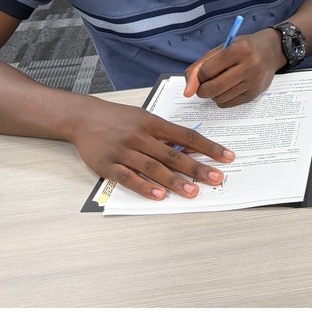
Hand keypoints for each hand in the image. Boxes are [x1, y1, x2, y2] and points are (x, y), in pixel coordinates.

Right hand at [69, 97, 233, 199]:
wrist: (83, 117)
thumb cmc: (120, 119)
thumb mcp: (147, 119)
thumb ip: (168, 134)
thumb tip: (195, 148)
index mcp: (154, 123)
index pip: (187, 136)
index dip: (209, 147)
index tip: (227, 157)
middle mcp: (140, 136)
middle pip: (173, 154)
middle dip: (197, 168)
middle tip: (217, 179)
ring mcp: (123, 151)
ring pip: (153, 168)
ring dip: (175, 181)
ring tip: (193, 192)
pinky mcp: (106, 165)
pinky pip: (128, 178)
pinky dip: (144, 187)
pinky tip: (159, 195)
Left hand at [183, 29, 283, 106]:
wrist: (271, 51)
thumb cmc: (243, 48)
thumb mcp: (222, 48)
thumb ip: (200, 66)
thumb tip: (187, 91)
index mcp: (240, 50)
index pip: (207, 70)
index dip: (199, 75)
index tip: (202, 73)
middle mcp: (250, 66)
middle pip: (213, 88)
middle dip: (202, 89)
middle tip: (203, 84)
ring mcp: (254, 82)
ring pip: (219, 98)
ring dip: (213, 94)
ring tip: (219, 83)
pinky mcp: (255, 94)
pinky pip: (228, 104)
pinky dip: (222, 99)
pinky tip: (228, 88)